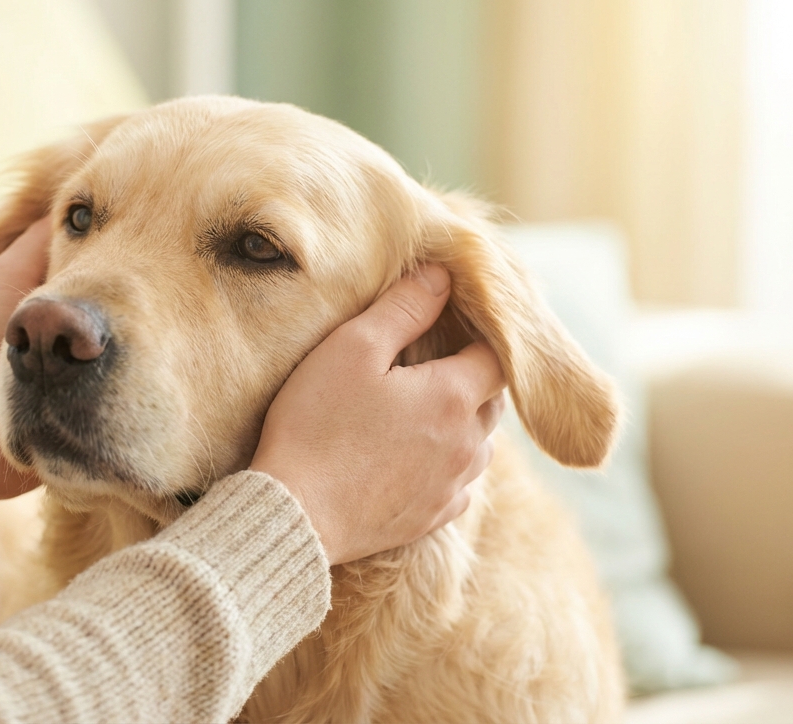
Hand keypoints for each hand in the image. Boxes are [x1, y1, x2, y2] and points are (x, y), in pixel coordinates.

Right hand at [250, 264, 505, 564]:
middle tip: (429, 364)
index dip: (479, 335)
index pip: (497, 355)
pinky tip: (409, 457)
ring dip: (459, 423)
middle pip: (491, 399)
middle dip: (469, 378)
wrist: (294, 515)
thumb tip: (442, 275)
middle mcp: (468, 444)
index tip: (453, 326)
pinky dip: (444, 464)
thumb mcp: (352, 349)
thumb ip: (403, 308)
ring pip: (478, 443)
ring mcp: (454, 486)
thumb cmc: (317, 425)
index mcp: (454, 396)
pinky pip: (458, 483)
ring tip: (417, 412)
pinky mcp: (434, 518)